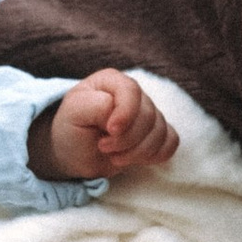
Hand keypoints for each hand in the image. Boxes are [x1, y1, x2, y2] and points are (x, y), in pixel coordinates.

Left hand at [37, 71, 178, 182]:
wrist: (73, 153)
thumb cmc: (71, 129)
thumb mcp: (74, 114)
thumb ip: (96, 106)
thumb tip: (119, 113)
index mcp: (112, 81)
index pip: (132, 91)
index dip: (125, 114)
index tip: (110, 132)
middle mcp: (134, 94)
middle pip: (148, 115)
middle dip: (127, 139)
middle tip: (103, 147)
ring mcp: (148, 113)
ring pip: (160, 131)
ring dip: (137, 152)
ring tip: (114, 157)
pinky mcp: (155, 133)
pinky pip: (170, 142)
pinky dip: (155, 155)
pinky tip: (134, 159)